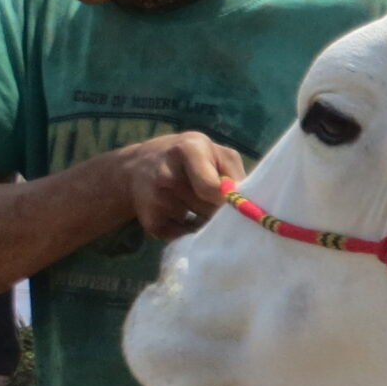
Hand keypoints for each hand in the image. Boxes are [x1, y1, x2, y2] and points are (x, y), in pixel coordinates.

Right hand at [121, 132, 245, 241]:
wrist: (139, 165)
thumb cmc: (189, 158)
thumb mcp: (214, 152)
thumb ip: (233, 175)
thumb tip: (247, 206)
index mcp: (189, 149)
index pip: (213, 188)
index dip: (228, 200)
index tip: (233, 200)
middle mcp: (168, 174)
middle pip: (210, 210)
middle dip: (218, 209)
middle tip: (212, 198)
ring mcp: (156, 199)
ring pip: (200, 226)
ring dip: (205, 220)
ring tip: (194, 201)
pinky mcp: (149, 222)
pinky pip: (183, 237)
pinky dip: (188, 231)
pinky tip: (181, 214)